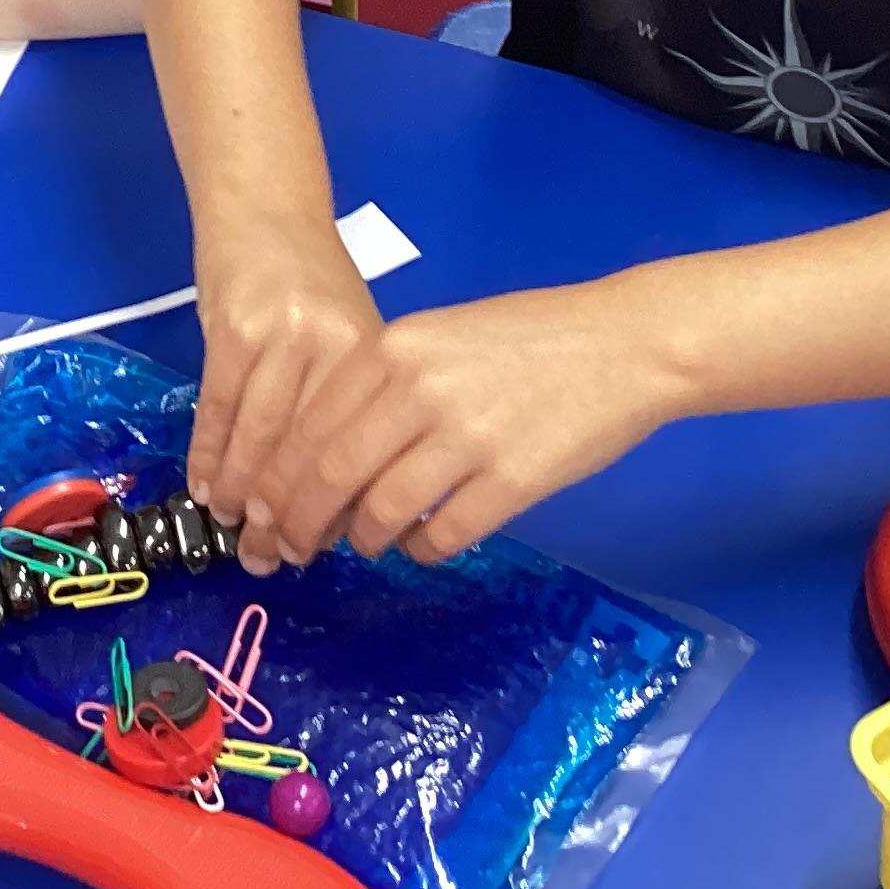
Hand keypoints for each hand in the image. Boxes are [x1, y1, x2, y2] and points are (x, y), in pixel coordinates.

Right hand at [187, 213, 380, 572]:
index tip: (318, 551)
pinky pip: (218, 408)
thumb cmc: (313, 285)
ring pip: (260, 435)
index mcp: (373, 358)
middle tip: (268, 558)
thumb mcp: (350, 340)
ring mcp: (282, 337)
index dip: (334, 508)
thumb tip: (338, 503)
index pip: (354, 451)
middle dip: (285, 514)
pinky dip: (210, 454)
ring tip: (235, 531)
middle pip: (308, 451)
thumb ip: (345, 411)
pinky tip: (206, 487)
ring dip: (243, 493)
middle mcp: (334, 348)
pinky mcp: (233, 328)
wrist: (267, 213)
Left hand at [246, 280, 680, 567]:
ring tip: (367, 543)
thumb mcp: (440, 337)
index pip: (308, 425)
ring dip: (364, 538)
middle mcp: (420, 389)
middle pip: (330, 472)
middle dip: (299, 522)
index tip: (263, 512)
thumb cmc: (532, 339)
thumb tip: (327, 456)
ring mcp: (467, 436)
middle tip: (289, 551)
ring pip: (382, 511)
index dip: (278, 479)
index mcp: (395, 348)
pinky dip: (424, 551)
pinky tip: (425, 546)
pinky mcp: (513, 480)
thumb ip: (384, 386)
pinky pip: (446, 535)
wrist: (626, 343)